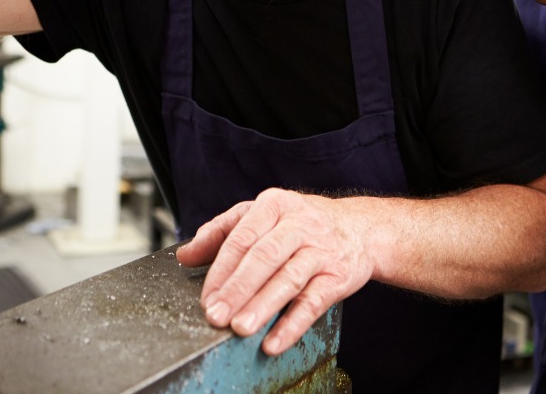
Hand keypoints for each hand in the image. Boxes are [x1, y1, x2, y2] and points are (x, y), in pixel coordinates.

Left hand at [176, 188, 373, 355]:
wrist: (360, 229)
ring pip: (288, 279)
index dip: (221, 269)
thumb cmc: (303, 224)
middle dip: (237, 289)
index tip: (206, 296)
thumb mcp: (264, 216)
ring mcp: (320, 250)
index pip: (242, 237)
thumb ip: (222, 233)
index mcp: (274, 205)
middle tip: (217, 315)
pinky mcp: (338, 276)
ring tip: (240, 328)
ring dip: (262, 306)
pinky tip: (273, 341)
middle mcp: (299, 225)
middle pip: (264, 257)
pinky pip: (313, 302)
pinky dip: (292, 324)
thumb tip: (186, 255)